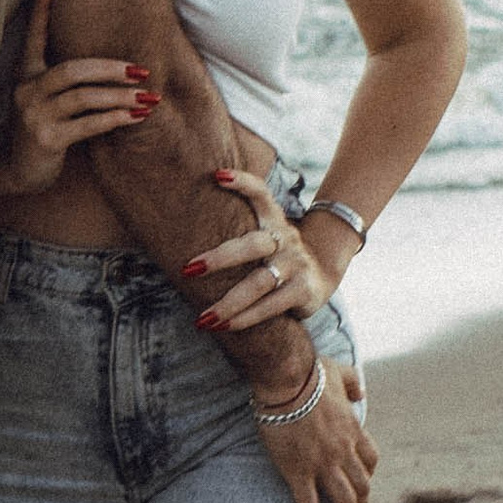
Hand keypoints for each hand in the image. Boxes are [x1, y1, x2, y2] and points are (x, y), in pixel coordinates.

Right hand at [0, 0, 153, 198]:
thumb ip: (66, 83)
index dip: (39, 13)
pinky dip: (114, 119)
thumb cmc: (42, 131)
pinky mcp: (46, 140)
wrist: (18, 173)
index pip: (33, 40)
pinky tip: (135, 118)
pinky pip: (86, 124)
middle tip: (140, 69)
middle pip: (72, 69)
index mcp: (26, 78)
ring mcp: (34, 116)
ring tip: (147, 97)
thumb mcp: (47, 102)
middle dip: (110, 68)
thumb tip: (106, 64)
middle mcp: (27, 92)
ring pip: (83, 96)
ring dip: (120, 96)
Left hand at [184, 167, 331, 331]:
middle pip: (252, 245)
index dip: (243, 182)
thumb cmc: (275, 252)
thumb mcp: (263, 233)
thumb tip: (180, 223)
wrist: (322, 274)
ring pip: (259, 283)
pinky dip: (245, 318)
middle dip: (220, 258)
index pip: (261, 194)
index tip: (217, 176)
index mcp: (274, 221)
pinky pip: (270, 306)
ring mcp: (296, 266)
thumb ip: (236, 226)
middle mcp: (286, 239)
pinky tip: (224, 327)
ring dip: (228, 302)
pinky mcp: (303, 292)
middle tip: (188, 269)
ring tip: (203, 317)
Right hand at [254, 363, 375, 502]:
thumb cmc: (309, 371)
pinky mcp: (300, 472)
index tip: (360, 487)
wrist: (287, 376)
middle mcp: (344, 451)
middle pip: (362, 488)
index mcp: (353, 430)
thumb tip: (360, 390)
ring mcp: (324, 464)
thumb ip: (352, 382)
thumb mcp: (338, 371)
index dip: (366, 477)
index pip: (369, 461)